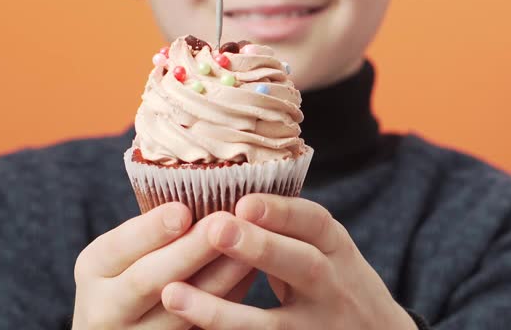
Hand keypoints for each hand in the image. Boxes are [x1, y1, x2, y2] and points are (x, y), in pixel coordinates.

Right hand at [73, 202, 257, 329]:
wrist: (121, 326)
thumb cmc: (129, 275)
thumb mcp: (122, 252)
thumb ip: (152, 230)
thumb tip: (206, 186)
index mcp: (92, 269)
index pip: (118, 246)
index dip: (150, 230)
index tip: (183, 210)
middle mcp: (104, 309)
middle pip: (147, 281)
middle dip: (190, 251)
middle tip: (226, 223)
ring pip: (178, 313)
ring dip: (219, 279)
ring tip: (250, 247)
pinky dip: (227, 303)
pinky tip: (250, 276)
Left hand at [159, 195, 415, 329]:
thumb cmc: (334, 284)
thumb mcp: (325, 250)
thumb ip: (287, 229)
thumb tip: (222, 195)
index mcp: (337, 248)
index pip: (315, 222)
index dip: (280, 210)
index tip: (242, 202)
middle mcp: (334, 287)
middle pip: (304, 266)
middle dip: (260, 247)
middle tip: (215, 228)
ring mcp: (318, 328)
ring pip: (273, 324)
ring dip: (221, 311)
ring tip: (173, 293)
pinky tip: (186, 329)